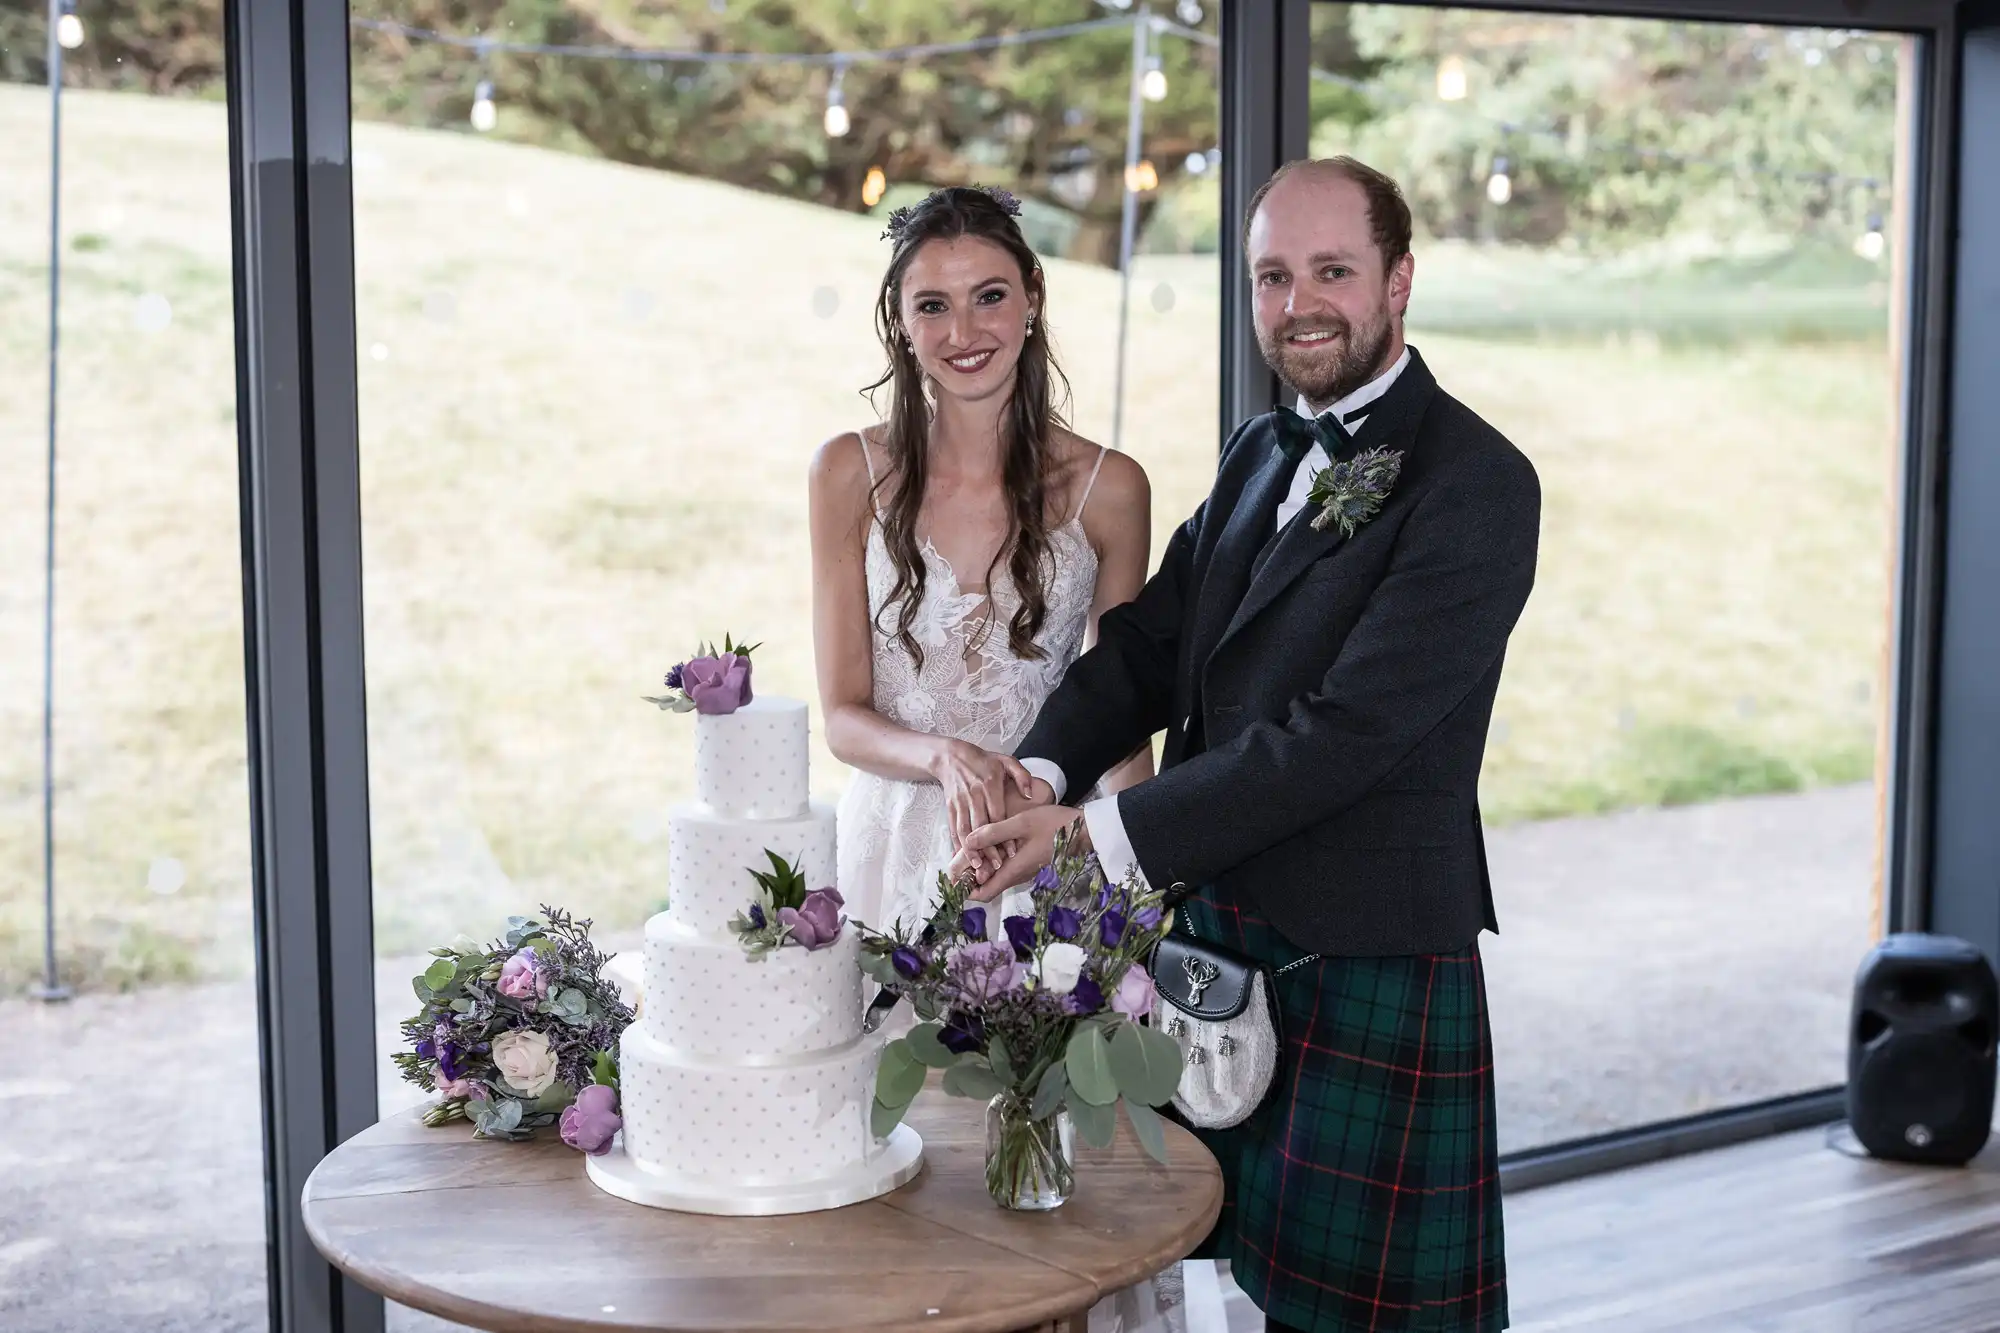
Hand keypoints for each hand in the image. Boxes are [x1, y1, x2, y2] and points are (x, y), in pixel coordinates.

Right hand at [932, 742, 1046, 872]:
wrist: (951, 756)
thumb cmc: (983, 760)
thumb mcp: (1006, 761)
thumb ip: (1022, 776)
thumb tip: (1029, 795)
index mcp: (990, 785)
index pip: (998, 815)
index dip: (1004, 835)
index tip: (1010, 852)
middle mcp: (974, 795)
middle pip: (981, 826)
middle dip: (988, 848)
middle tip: (996, 867)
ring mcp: (960, 802)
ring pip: (965, 830)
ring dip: (970, 850)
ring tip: (978, 866)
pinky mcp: (950, 807)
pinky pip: (953, 828)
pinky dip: (956, 844)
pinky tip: (961, 857)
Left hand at [955, 805, 1091, 901]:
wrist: (1085, 831)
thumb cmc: (1056, 826)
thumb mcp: (1022, 823)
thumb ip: (994, 832)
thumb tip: (968, 841)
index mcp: (1015, 870)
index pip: (983, 893)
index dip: (964, 889)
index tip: (952, 877)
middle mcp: (1019, 876)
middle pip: (987, 886)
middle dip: (970, 876)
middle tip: (958, 857)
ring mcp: (1025, 872)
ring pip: (996, 877)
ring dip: (982, 867)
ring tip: (971, 847)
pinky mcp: (1030, 864)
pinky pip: (1007, 869)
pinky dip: (994, 861)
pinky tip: (990, 844)